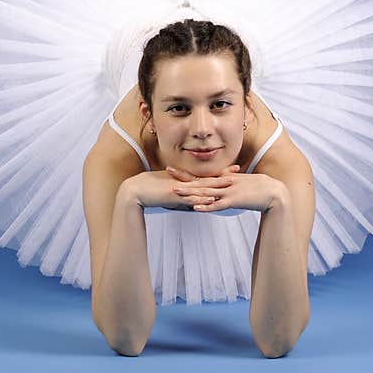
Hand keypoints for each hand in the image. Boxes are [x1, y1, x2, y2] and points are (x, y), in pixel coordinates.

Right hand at [124, 164, 238, 210]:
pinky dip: (201, 198)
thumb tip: (191, 203)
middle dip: (223, 175)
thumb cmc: (149, 191)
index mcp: (183, 180)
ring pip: (201, 187)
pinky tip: (211, 199)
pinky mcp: (173, 196)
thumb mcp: (168, 193)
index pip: (205, 176)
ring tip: (230, 183)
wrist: (134, 191)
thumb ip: (181, 197)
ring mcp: (179, 188)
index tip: (232, 169)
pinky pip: (190, 197)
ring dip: (216, 185)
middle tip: (238, 170)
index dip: (219, 173)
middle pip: (207, 178)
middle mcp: (183, 182)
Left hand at [168, 167, 283, 212]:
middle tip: (167, 173)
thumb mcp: (243, 183)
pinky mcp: (235, 201)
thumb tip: (221, 185)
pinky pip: (217, 204)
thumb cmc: (260, 188)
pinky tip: (195, 207)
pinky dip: (206, 206)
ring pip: (206, 192)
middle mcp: (225, 182)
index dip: (187, 173)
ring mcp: (229, 191)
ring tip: (176, 191)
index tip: (173, 170)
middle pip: (201, 181)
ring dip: (190, 192)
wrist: (275, 192)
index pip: (203, 176)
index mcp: (226, 178)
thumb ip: (231, 183)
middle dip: (184, 178)